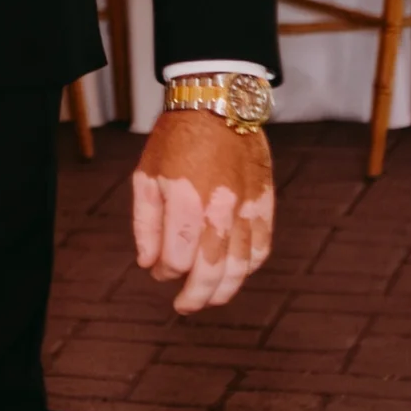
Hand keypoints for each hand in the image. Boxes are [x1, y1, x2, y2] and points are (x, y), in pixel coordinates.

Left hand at [132, 108, 273, 313]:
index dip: (165, 272)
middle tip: (184, 306)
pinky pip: (262, 246)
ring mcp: (247, 207)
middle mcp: (219, 209)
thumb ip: (146, 224)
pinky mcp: (265, 202)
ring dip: (225, 290)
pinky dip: (249, 266)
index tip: (158, 272)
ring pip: (241, 266)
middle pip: (211, 271)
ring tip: (211, 299)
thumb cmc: (175, 140)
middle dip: (196, 296)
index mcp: (185, 201)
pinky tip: (236, 273)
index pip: (177, 259)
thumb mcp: (146, 176)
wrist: (217, 104)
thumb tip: (149, 264)